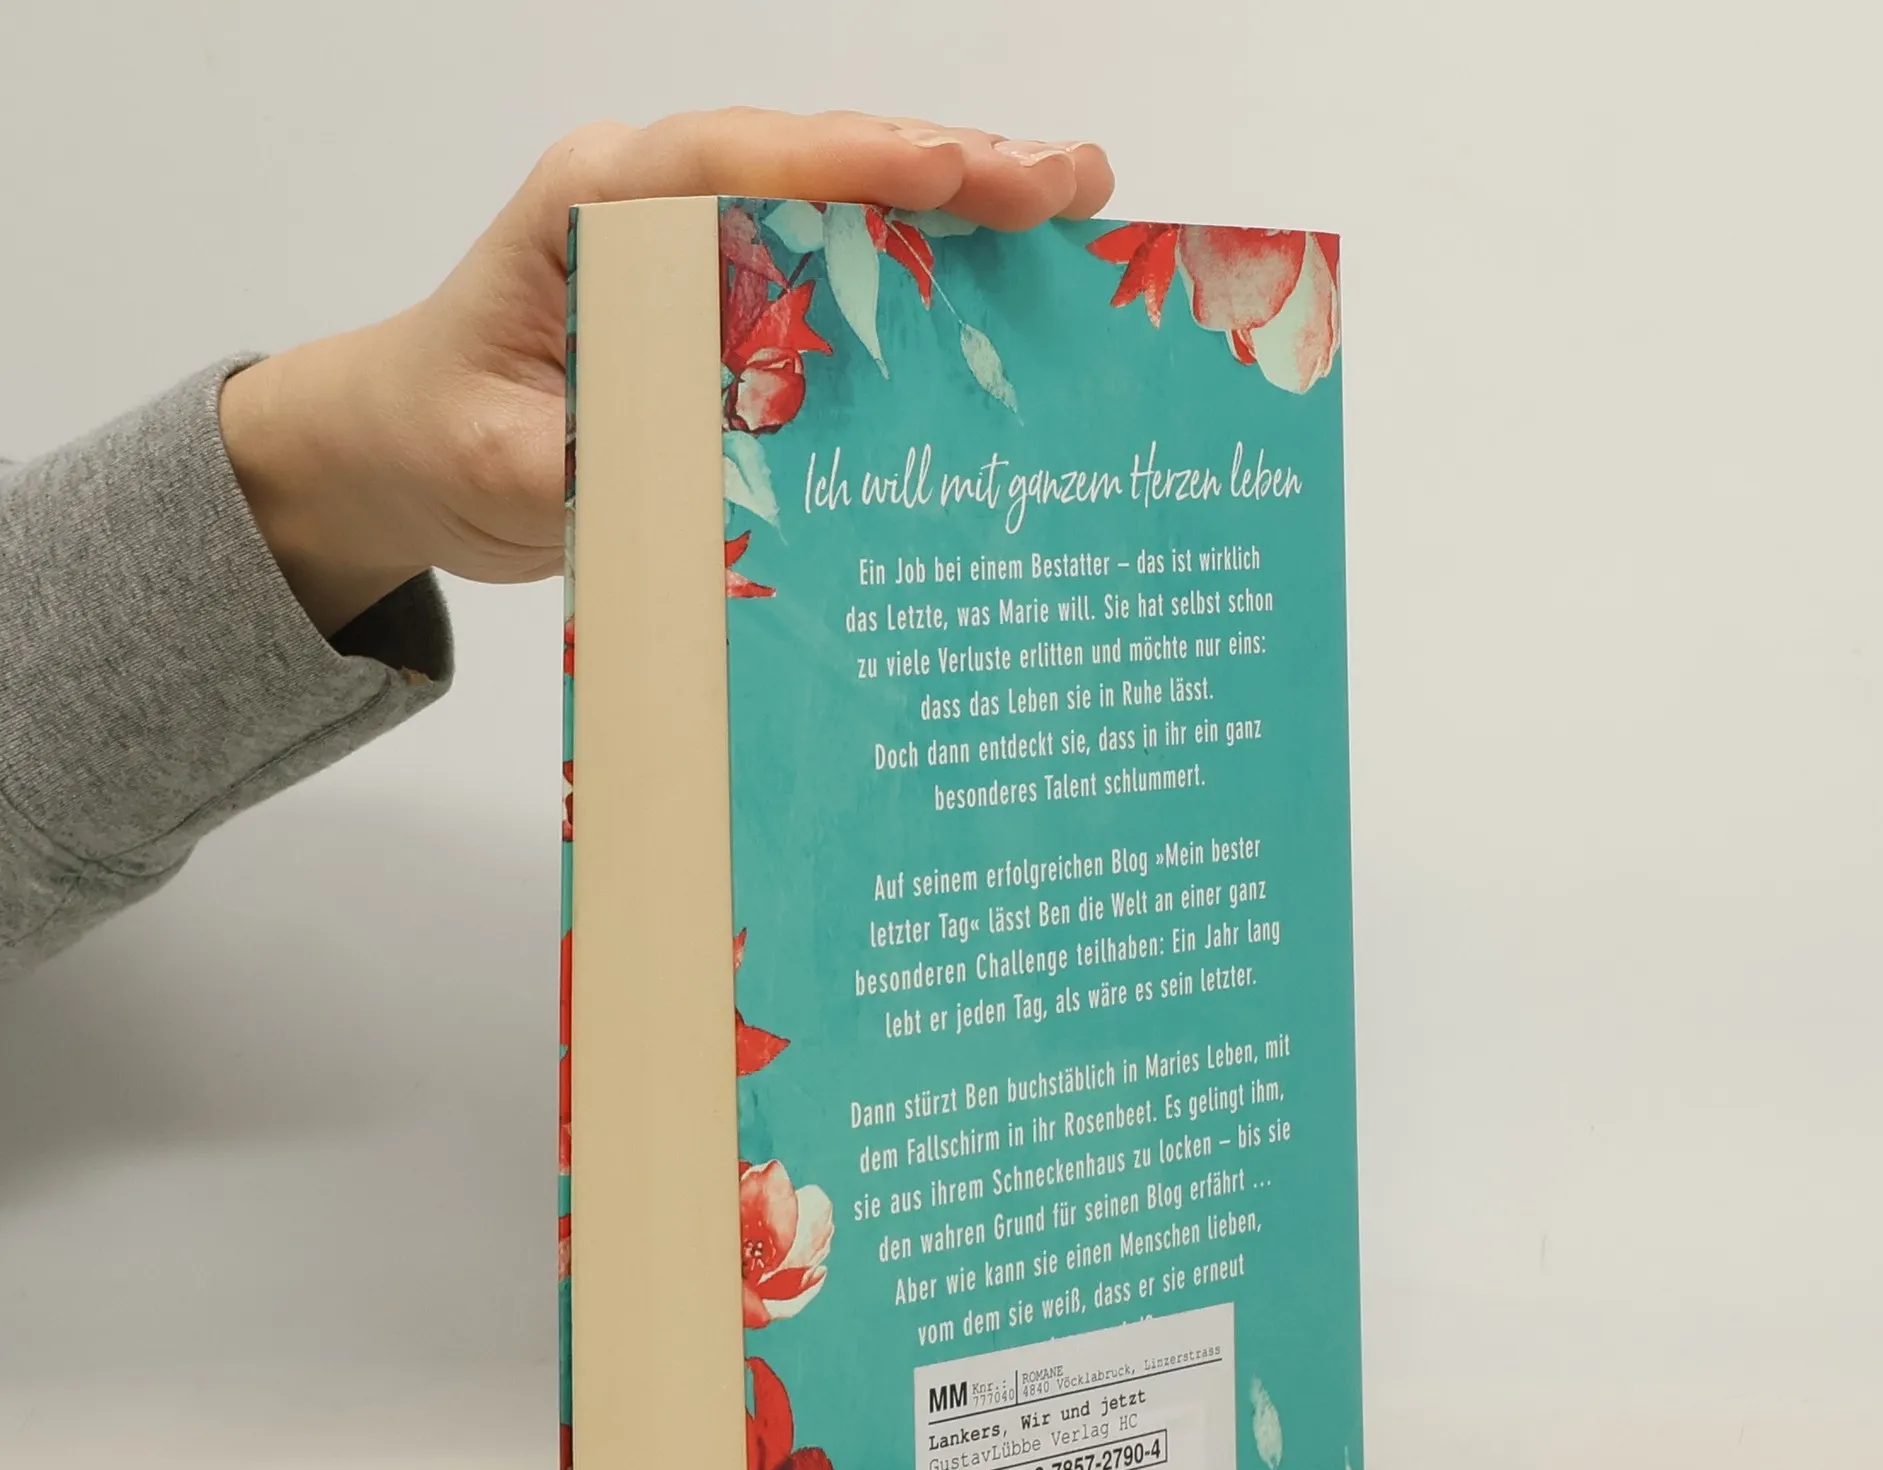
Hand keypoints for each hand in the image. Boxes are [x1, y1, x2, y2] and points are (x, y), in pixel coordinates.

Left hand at [220, 110, 1114, 636]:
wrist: (405, 449)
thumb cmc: (438, 434)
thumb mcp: (500, 462)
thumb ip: (591, 465)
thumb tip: (718, 489)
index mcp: (593, 206)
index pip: (730, 161)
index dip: (848, 162)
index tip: (952, 172)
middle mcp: (658, 206)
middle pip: (815, 162)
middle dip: (945, 167)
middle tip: (1064, 182)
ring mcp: (701, 249)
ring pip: (841, 205)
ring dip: (957, 207)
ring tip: (1070, 205)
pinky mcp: (728, 303)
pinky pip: (834, 272)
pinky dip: (922, 273)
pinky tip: (1003, 283)